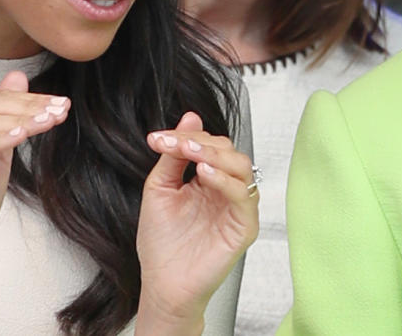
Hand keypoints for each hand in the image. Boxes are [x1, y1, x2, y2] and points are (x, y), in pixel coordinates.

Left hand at [134, 111, 258, 333]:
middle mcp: (225, 189)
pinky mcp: (244, 226)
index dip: (185, 136)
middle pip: (228, 150)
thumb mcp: (160, 189)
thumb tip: (190, 117)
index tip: (156, 138)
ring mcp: (237, 207)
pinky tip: (205, 175)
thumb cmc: (161, 243)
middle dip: (201, 142)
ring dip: (216, 155)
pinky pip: (244, 196)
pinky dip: (226, 181)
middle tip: (176, 144)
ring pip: (242, 166)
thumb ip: (174, 155)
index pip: (208, 144)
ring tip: (192, 155)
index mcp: (207, 179)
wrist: (163, 284)